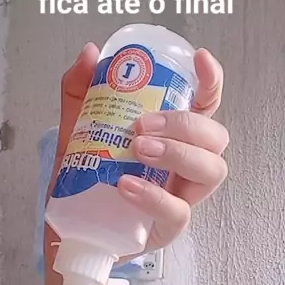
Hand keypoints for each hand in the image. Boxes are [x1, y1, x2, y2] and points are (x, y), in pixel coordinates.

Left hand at [55, 43, 227, 252]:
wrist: (68, 230)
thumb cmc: (84, 179)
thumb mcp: (77, 130)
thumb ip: (81, 92)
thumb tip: (90, 53)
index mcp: (172, 136)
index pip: (206, 104)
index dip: (211, 81)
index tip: (199, 59)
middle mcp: (185, 165)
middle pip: (215, 137)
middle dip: (186, 123)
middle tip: (142, 125)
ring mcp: (181, 197)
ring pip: (211, 171)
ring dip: (178, 153)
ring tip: (138, 149)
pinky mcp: (167, 229)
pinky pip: (178, 212)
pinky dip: (154, 195)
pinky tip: (127, 186)